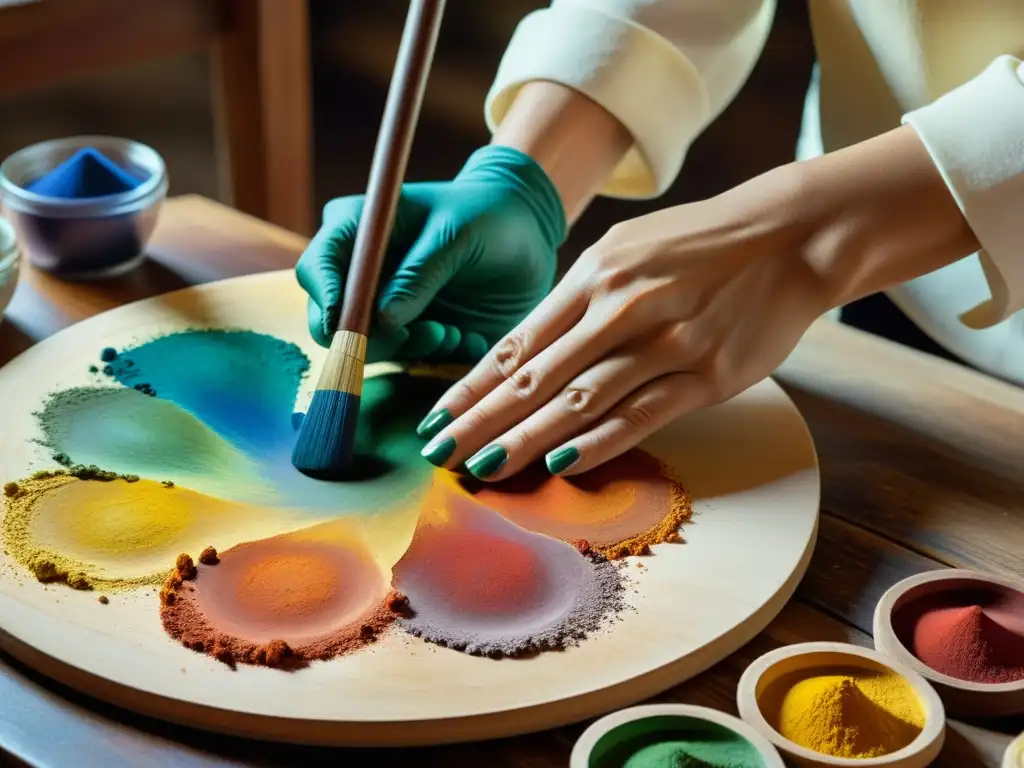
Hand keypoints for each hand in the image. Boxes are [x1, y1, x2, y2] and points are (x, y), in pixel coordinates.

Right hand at [296, 145, 565, 362]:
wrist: (526, 234)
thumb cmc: (487, 215)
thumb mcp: (457, 235)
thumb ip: (420, 274)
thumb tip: (383, 319)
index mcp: (357, 230)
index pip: (318, 268)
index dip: (327, 299)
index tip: (353, 323)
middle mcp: (360, 271)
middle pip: (330, 321)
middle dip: (371, 338)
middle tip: (421, 333)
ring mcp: (382, 304)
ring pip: (367, 347)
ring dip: (411, 348)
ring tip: (451, 331)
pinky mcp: (409, 331)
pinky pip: (405, 359)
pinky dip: (433, 355)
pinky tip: (464, 336)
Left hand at [415, 125, 978, 479]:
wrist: (789, 237)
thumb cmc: (699, 244)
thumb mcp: (628, 251)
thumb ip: (580, 299)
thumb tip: (531, 348)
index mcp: (595, 274)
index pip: (518, 341)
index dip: (473, 384)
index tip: (437, 415)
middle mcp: (620, 307)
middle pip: (535, 376)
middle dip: (480, 419)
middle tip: (438, 452)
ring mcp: (663, 343)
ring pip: (580, 401)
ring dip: (526, 439)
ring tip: (483, 467)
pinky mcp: (705, 376)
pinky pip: (640, 416)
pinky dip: (597, 443)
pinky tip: (560, 466)